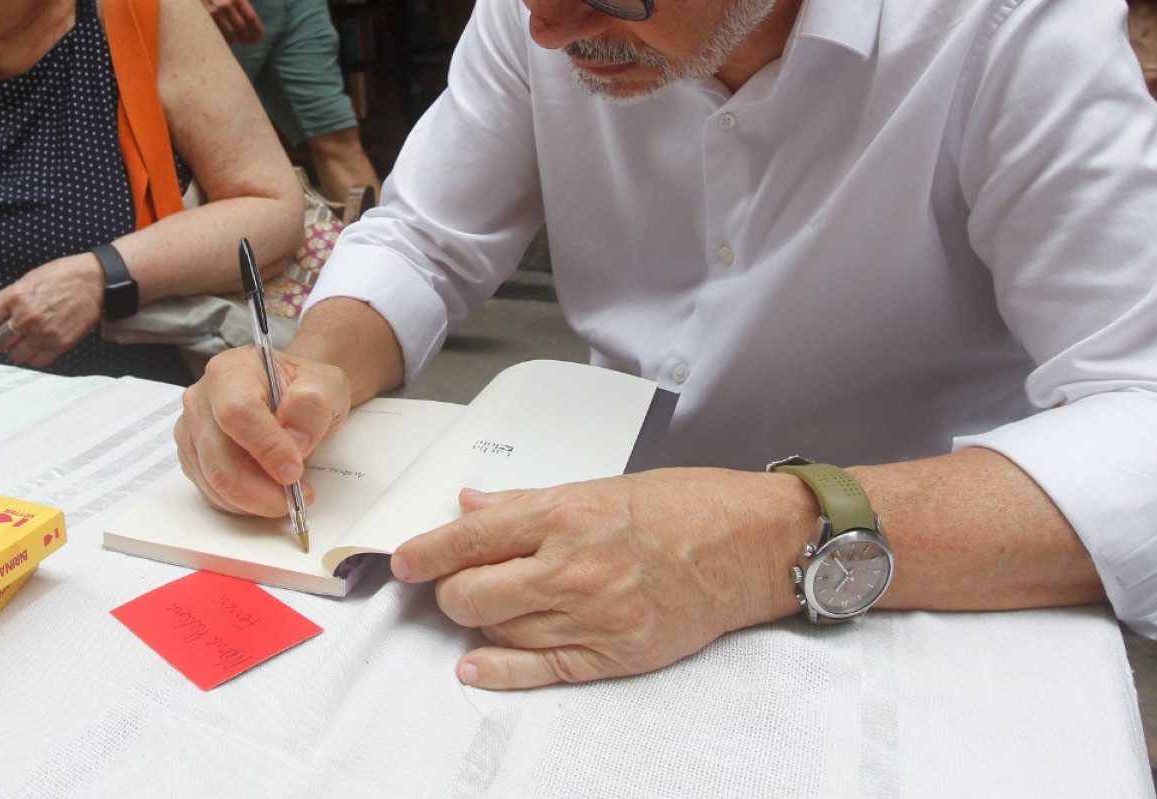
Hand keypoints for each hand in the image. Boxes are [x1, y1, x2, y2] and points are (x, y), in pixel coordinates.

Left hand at [0, 254, 102, 368]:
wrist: (98, 281)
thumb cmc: (65, 275)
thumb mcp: (30, 278)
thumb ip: (4, 294)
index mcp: (16, 297)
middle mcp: (27, 317)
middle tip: (6, 337)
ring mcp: (43, 332)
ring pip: (14, 356)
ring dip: (16, 350)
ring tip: (24, 341)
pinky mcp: (60, 344)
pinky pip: (36, 362)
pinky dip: (33, 357)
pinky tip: (37, 346)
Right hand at [175, 345, 350, 516]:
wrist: (292, 397)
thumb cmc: (303, 389)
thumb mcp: (326, 385)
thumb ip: (313, 405)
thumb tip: (294, 439)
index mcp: (231, 370)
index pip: (238, 413)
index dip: (266, 448)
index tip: (294, 471)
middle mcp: (202, 399)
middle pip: (219, 458)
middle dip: (261, 488)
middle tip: (296, 494)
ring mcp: (192, 431)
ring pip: (214, 483)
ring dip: (255, 500)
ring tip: (288, 492)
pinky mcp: (193, 459)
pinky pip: (213, 494)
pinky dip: (244, 503)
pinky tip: (267, 491)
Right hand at [184, 0, 264, 44]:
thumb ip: (244, 6)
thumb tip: (252, 23)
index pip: (251, 17)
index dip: (257, 29)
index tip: (261, 36)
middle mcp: (228, 5)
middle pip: (241, 27)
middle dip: (249, 37)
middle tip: (254, 42)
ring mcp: (217, 11)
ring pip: (230, 32)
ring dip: (239, 39)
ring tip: (244, 42)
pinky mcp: (208, 16)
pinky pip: (219, 31)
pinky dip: (226, 38)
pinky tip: (232, 41)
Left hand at [389, 469, 814, 688]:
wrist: (751, 546)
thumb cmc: (686, 507)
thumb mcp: (600, 485)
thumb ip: (528, 501)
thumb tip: (471, 505)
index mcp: (567, 513)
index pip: (470, 538)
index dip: (425, 552)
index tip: (405, 560)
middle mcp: (573, 566)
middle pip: (472, 593)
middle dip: (451, 590)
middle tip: (454, 582)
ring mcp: (593, 615)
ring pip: (499, 632)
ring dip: (480, 623)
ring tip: (485, 607)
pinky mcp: (613, 654)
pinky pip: (537, 670)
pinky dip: (497, 670)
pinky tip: (475, 664)